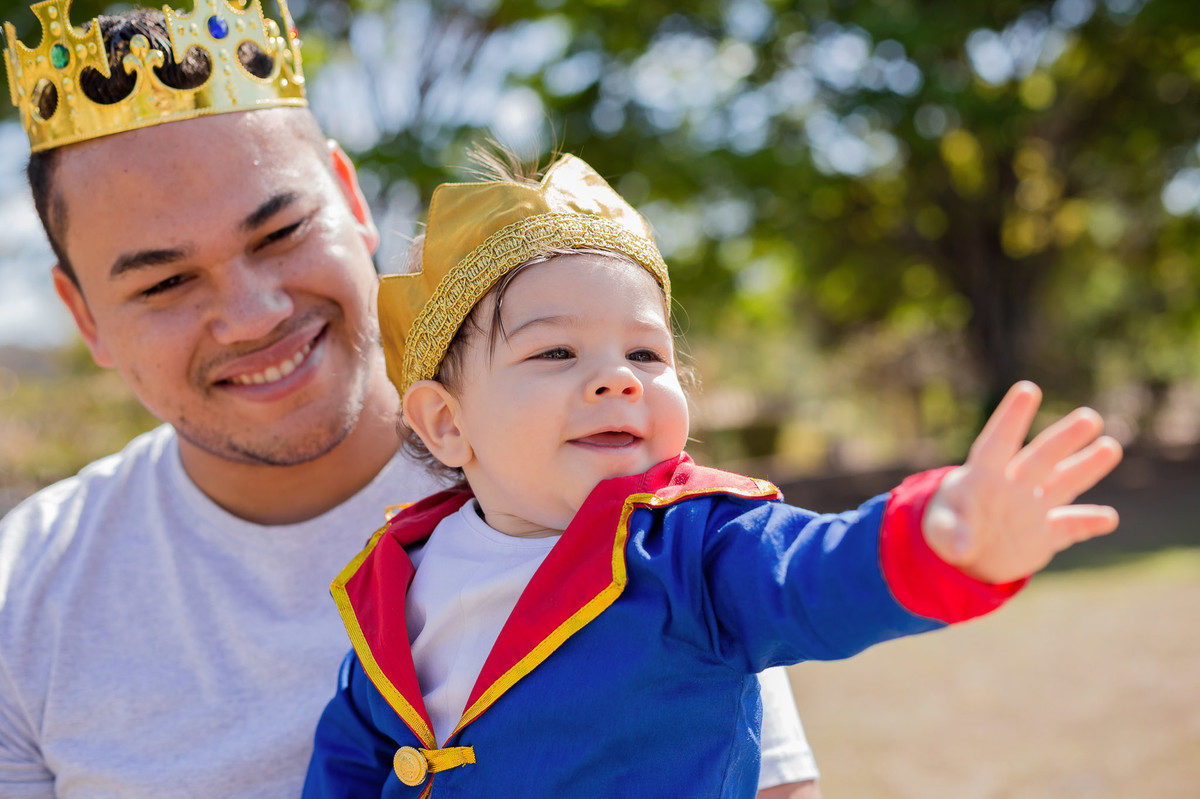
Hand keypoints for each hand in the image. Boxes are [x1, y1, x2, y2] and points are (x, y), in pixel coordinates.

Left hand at [922, 381, 1122, 582]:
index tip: (1028, 389)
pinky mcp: (1045, 536)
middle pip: (1040, 459)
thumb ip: (948, 535)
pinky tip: (1108, 519)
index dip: (1011, 418)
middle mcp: (1012, 486)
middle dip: (1063, 439)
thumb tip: (959, 547)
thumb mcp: (937, 533)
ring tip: (1110, 447)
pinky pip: (1070, 528)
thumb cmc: (947, 529)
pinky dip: (1088, 523)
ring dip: (1086, 468)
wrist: (966, 556)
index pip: (997, 443)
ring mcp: (1032, 510)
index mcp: (981, 477)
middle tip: (1089, 418)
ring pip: (1063, 484)